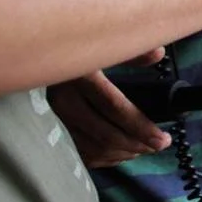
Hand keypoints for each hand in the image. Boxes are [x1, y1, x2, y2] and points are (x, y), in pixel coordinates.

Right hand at [47, 47, 169, 167]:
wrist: (38, 55)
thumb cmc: (76, 48)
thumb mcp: (102, 44)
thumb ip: (131, 50)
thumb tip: (158, 52)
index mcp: (80, 76)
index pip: (115, 108)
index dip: (141, 127)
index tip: (163, 138)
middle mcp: (64, 101)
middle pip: (106, 134)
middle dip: (138, 144)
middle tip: (160, 145)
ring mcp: (55, 119)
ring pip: (94, 148)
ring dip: (123, 152)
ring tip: (144, 148)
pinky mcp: (51, 129)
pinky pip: (81, 152)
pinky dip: (104, 157)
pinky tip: (121, 152)